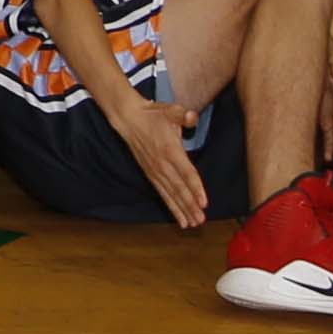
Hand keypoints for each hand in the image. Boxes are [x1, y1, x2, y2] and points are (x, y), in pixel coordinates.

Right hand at [110, 93, 209, 227]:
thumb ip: (183, 115)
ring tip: (192, 223)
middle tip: (200, 220)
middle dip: (190, 206)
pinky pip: (163, 193)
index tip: (204, 202)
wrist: (128, 119)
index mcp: (170, 151)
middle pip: (179, 189)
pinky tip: (179, 217)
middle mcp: (163, 165)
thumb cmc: (152, 115)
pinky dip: (171, 207)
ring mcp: (156, 171)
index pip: (186, 173)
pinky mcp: (151, 175)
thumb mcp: (169, 110)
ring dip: (182, 210)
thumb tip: (193, 117)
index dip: (195, 188)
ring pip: (171, 194)